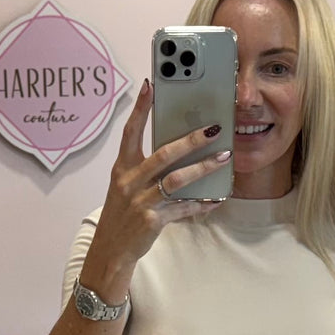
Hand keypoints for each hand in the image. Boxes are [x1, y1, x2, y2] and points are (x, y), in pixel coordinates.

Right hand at [89, 79, 230, 272]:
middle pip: (164, 154)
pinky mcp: (152, 220)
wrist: (111, 249)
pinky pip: (183, 208)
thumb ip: (144, 167)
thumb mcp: (125, 186)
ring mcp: (141, 201)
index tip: (151, 85)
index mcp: (122, 168)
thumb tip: (175, 149)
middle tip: (213, 129)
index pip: (130, 132)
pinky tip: (217, 198)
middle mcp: (130, 181)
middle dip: (191, 140)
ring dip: (203, 168)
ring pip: (177, 180)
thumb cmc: (122, 214)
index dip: (140, 108)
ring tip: (223, 158)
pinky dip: (201, 203)